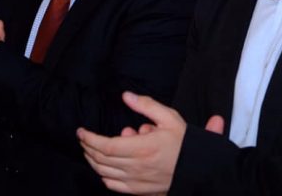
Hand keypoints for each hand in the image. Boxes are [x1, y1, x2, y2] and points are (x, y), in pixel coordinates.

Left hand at [77, 92, 225, 194]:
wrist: (200, 170)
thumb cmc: (184, 144)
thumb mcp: (169, 118)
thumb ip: (146, 106)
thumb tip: (126, 96)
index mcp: (142, 148)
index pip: (106, 146)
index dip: (89, 139)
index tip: (81, 131)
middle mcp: (136, 167)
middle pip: (101, 160)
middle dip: (87, 147)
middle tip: (83, 138)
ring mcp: (136, 181)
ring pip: (104, 173)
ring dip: (92, 161)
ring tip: (89, 149)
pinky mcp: (139, 191)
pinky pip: (113, 186)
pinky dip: (103, 176)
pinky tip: (103, 168)